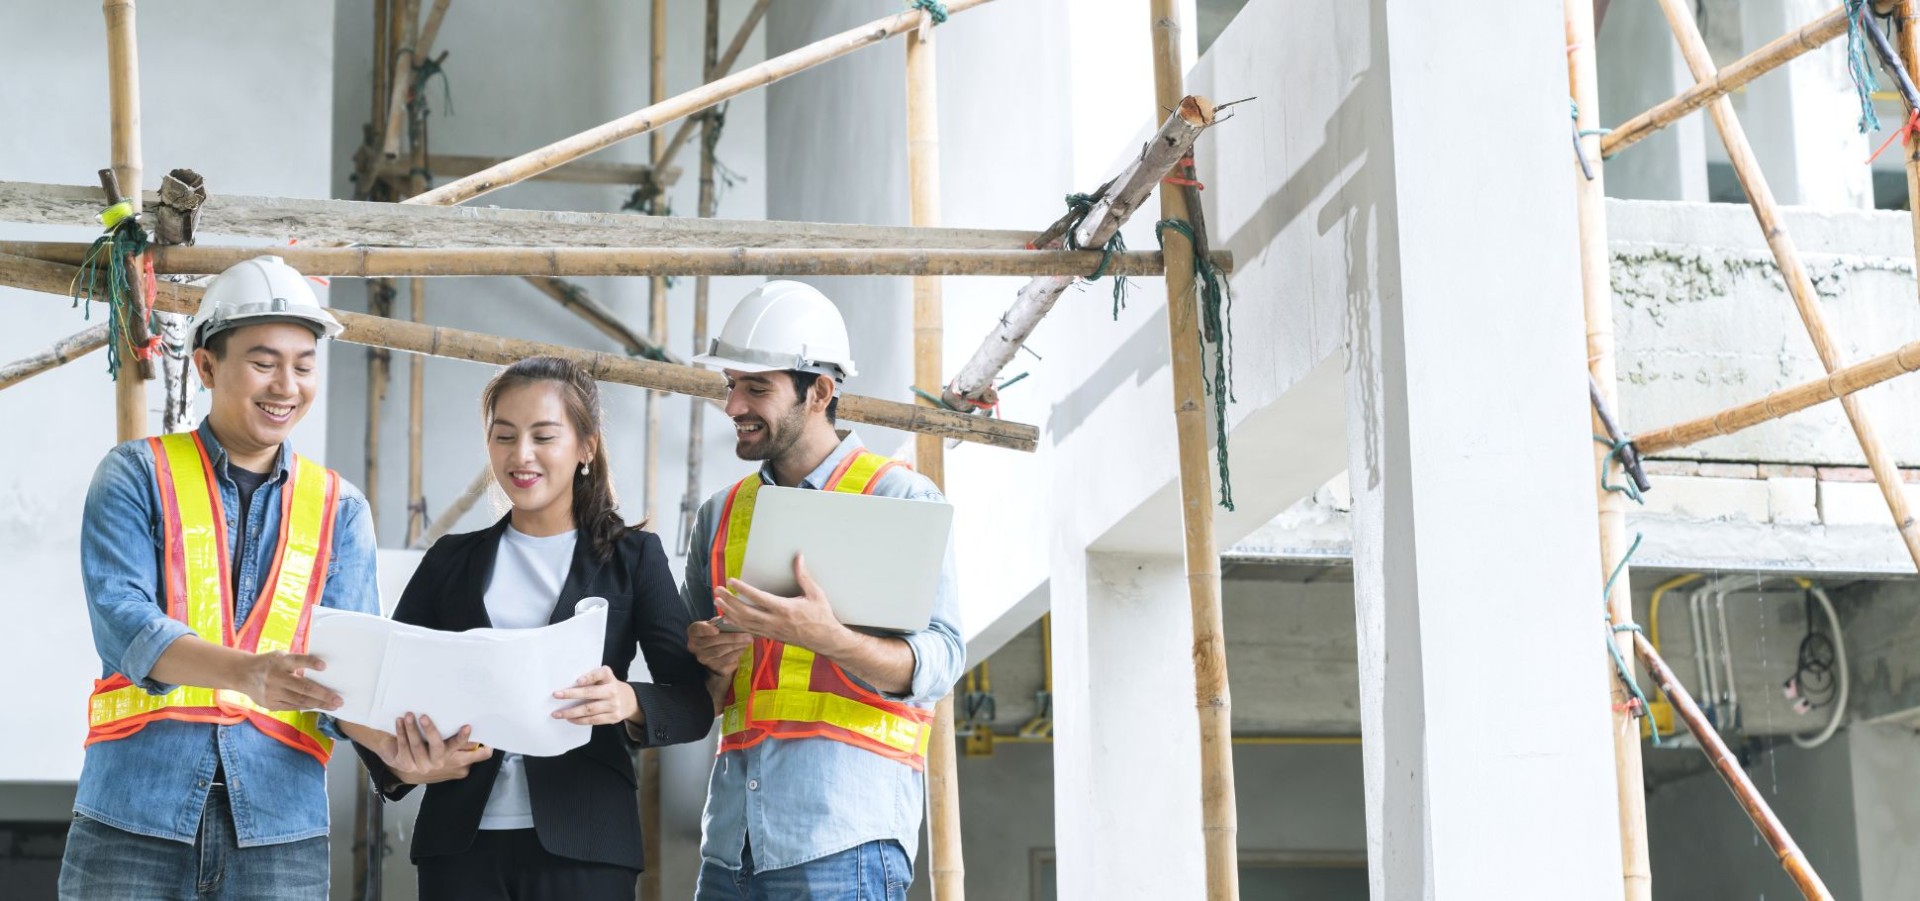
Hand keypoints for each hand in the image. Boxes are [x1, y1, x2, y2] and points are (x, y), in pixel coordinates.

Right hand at [238, 651, 341, 711]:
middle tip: (339, 700)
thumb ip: (297, 662)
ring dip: (318, 704)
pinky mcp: (270, 704)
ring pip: (299, 700)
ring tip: (333, 706)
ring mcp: (272, 692)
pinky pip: (292, 707)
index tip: (324, 666)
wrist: (243, 674)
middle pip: (302, 687)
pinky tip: (318, 707)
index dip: (310, 663)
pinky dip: (306, 706)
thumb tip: (322, 670)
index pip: (297, 660)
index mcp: (280, 661)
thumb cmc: (270, 664)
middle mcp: (275, 677)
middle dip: (323, 694)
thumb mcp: (281, 657)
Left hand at [369, 714, 491, 784]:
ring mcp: (421, 765)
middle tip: (425, 716)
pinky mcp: (404, 764)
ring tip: (409, 714)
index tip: (467, 727)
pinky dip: (401, 732)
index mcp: (456, 761)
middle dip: (431, 732)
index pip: (471, 755)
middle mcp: (439, 764)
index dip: (470, 744)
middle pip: (438, 748)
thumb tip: (485, 728)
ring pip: (417, 746)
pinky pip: (403, 746)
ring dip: (412, 729)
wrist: (406, 766)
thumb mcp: (454, 750)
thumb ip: (467, 744)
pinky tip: (400, 721)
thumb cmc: (434, 753)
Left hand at [552, 666, 639, 725]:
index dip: (589, 677)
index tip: (578, 681)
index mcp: (609, 677)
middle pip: (590, 693)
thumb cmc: (608, 687)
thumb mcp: (604, 678)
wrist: (629, 700)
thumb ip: (590, 679)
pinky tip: (570, 719)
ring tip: (557, 713)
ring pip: (589, 709)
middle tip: (556, 695)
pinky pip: (593, 720)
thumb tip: (567, 686)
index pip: (600, 674)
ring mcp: (614, 705)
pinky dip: (580, 720)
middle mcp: (612, 690)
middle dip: (572, 694)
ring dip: (571, 712)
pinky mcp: (613, 717)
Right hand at [687, 619, 751, 678]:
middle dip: (732, 638)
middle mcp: (695, 647)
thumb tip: (728, 620)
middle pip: (713, 641)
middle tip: (747, 635)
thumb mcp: (715, 626)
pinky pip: (727, 660)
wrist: (716, 657)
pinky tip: (743, 648)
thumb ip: (720, 622)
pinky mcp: (714, 668)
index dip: (706, 629)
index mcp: (694, 633)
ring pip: (721, 651)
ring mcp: (704, 659)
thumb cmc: (716, 636)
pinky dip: (737, 653)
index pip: (697, 629)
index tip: (716, 630)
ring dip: (737, 645)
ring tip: (748, 640)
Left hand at [717, 554, 850, 653]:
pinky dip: (737, 623)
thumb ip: (804, 576)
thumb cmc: (822, 616)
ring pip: (744, 623)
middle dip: (729, 600)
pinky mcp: (771, 636)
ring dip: (729, 611)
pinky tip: (728, 617)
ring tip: (718, 601)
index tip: (731, 581)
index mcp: (785, 609)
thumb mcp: (816, 594)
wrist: (825, 640)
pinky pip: (749, 630)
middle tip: (717, 590)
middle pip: (745, 612)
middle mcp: (775, 621)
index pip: (758, 598)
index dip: (743, 589)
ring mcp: (771, 631)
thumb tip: (799, 557)